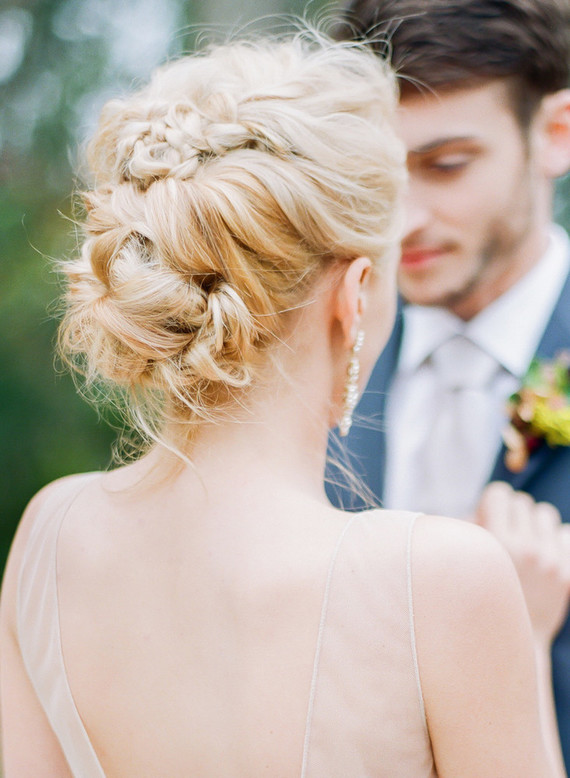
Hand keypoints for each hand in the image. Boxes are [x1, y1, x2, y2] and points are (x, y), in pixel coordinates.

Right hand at [474, 482, 569, 646]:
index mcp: (496, 542)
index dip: (491, 503)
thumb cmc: (476, 595)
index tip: (488, 520)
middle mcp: (527, 550)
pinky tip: (543, 556)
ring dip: (534, 525)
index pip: (500, 493)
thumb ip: (468, 527)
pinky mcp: (567, 574)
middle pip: (523, 501)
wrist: (506, 643)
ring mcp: (551, 562)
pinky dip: (556, 541)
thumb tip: (482, 508)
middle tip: (505, 536)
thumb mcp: (462, 560)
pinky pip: (566, 533)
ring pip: (546, 513)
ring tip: (525, 545)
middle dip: (512, 515)